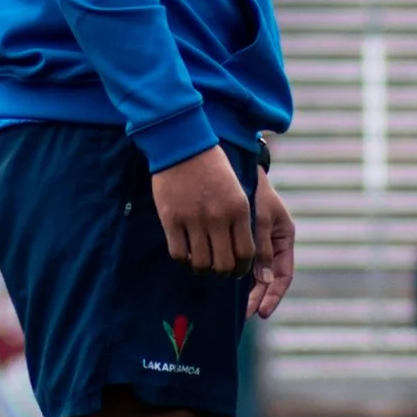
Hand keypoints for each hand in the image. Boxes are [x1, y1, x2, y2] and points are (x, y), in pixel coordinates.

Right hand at [151, 145, 255, 274]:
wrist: (182, 143)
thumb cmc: (211, 165)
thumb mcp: (236, 188)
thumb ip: (238, 217)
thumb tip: (239, 248)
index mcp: (238, 210)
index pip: (245, 254)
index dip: (241, 269)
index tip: (236, 270)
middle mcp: (218, 218)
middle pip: (224, 264)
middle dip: (223, 273)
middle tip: (218, 270)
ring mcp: (193, 220)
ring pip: (201, 263)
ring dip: (202, 269)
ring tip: (200, 263)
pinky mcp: (171, 219)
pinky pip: (178, 253)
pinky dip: (183, 259)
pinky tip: (184, 252)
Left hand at [249, 171, 295, 319]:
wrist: (241, 170)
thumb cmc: (254, 191)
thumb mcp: (260, 218)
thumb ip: (262, 248)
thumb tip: (264, 281)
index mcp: (284, 239)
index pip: (283, 275)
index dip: (274, 295)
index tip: (262, 311)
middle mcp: (275, 245)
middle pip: (270, 279)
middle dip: (260, 297)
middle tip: (247, 314)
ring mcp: (261, 244)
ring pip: (257, 275)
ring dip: (250, 292)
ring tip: (240, 309)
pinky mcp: (245, 241)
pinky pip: (244, 264)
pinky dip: (239, 277)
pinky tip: (228, 288)